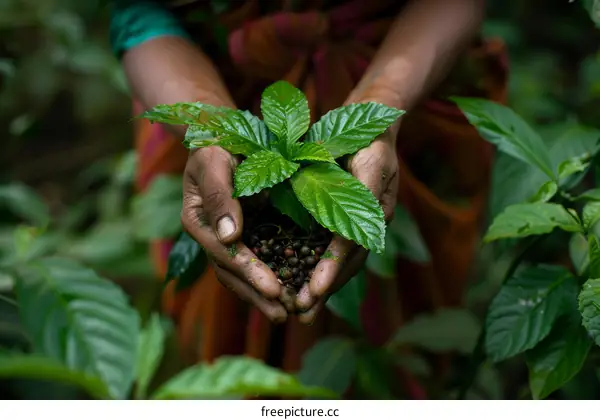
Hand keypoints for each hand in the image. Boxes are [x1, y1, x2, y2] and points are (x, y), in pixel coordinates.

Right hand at [181, 146, 287, 322]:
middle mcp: (210, 235)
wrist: (221, 136)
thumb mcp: (214, 161)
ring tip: (286, 314)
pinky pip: (255, 261)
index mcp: (198, 220)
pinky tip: (290, 292)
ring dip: (261, 296)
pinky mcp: (244, 235)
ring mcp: (225, 239)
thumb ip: (220, 195)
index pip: (224, 252)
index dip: (249, 271)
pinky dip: (269, 279)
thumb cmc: (216, 144)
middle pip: (230, 272)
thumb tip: (229, 235)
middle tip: (283, 313)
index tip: (274, 288)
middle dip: (256, 294)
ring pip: (240, 275)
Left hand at [294, 131, 398, 324]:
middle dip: (323, 289)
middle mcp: (367, 225)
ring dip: (319, 286)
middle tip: (301, 313)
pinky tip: (300, 282)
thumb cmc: (371, 138)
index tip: (314, 291)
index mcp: (375, 213)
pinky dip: (315, 267)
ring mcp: (355, 224)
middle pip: (345, 264)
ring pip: (337, 262)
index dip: (331, 269)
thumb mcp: (371, 158)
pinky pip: (327, 248)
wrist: (373, 125)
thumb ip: (365, 187)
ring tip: (299, 309)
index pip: (350, 246)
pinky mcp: (341, 219)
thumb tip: (353, 224)